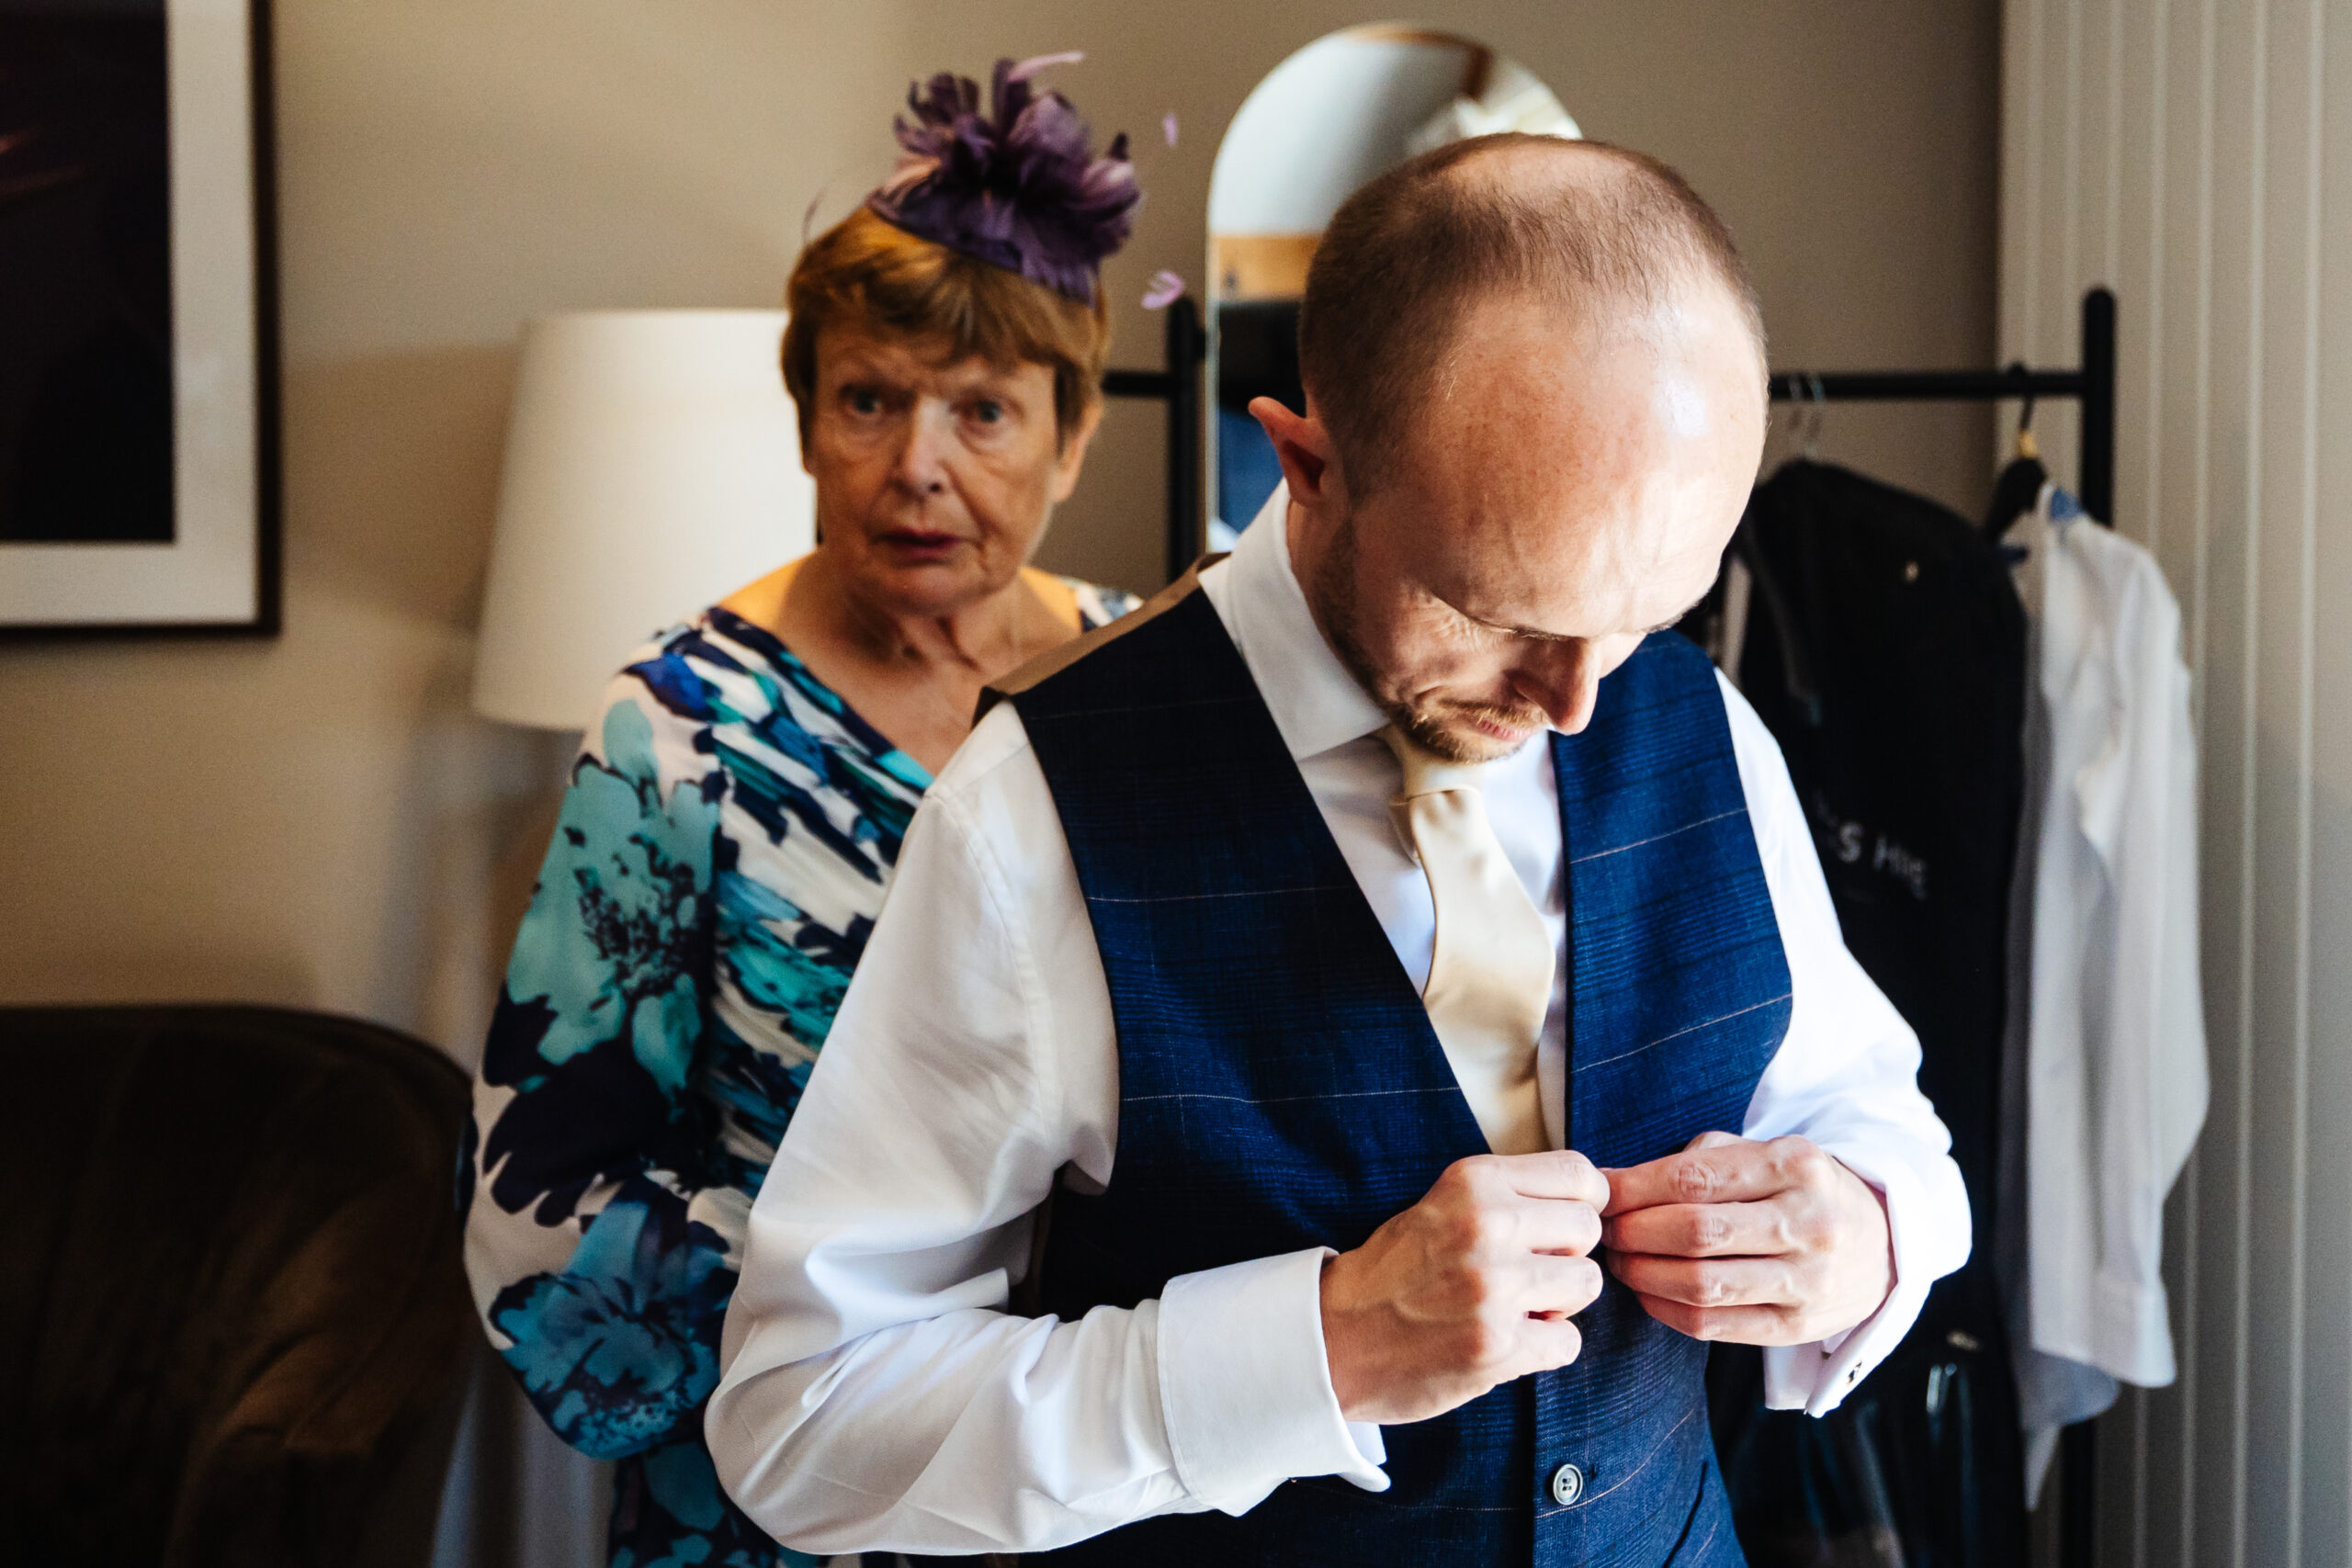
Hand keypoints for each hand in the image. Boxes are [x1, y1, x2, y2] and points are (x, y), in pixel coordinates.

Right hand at [1320, 1150, 1608, 1424]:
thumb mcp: (1445, 1204)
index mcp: (1473, 1180)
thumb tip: (1593, 1200)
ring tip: (1518, 1308)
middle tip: (1532, 1273)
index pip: (1578, 1173)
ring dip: (1561, 1303)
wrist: (1335, 1336)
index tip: (1565, 1225)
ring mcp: (1493, 1287)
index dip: (1585, 1202)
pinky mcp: (1497, 1346)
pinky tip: (1509, 1343)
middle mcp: (1486, 1225)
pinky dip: (1545, 1348)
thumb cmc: (1397, 1270)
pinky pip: (1569, 1342)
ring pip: (1587, 1284)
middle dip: (1569, 1255)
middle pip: (1590, 1229)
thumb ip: (1509, 1195)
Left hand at [1600, 1131, 1892, 1344]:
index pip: (1695, 1178)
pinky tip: (1647, 1292)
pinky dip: (1665, 1310)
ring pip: (1701, 1285)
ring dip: (1643, 1274)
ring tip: (1621, 1261)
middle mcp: (1809, 1223)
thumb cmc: (1798, 1190)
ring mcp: (1808, 1280)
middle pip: (1695, 1232)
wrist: (1881, 1244)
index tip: (1600, 1192)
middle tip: (1606, 1231)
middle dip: (1633, 1232)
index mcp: (1797, 1165)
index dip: (1634, 1188)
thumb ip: (1701, 1159)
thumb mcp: (1766, 1152)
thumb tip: (1617, 1182)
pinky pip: (1713, 1326)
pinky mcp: (1799, 1327)